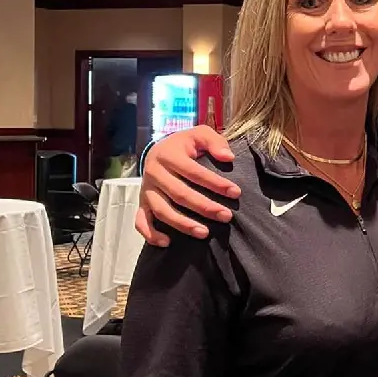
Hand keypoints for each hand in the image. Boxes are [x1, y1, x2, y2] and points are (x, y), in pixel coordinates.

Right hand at [134, 126, 239, 246]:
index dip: (216, 183)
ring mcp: (146, 190)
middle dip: (205, 207)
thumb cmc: (184, 145)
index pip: (194, 172)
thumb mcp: (199, 134)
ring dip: (183, 224)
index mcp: (168, 155)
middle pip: (180, 194)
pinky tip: (167, 242)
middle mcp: (153, 173)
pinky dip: (151, 234)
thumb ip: (215, 141)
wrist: (158, 150)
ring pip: (162, 211)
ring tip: (205, 233)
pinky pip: (141, 221)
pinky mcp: (142, 203)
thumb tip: (228, 157)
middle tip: (226, 216)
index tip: (236, 193)